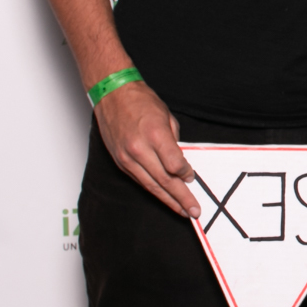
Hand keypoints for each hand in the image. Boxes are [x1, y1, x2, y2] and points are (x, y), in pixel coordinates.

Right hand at [93, 79, 201, 217]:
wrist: (112, 95)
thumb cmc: (140, 102)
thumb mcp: (166, 117)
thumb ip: (174, 142)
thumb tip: (181, 163)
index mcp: (154, 134)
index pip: (174, 164)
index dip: (186, 174)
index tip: (192, 178)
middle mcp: (139, 149)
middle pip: (164, 180)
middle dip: (181, 198)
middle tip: (194, 211)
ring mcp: (127, 157)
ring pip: (151, 185)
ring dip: (168, 200)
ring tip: (182, 211)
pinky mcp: (120, 162)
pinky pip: (140, 181)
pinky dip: (153, 191)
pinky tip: (164, 197)